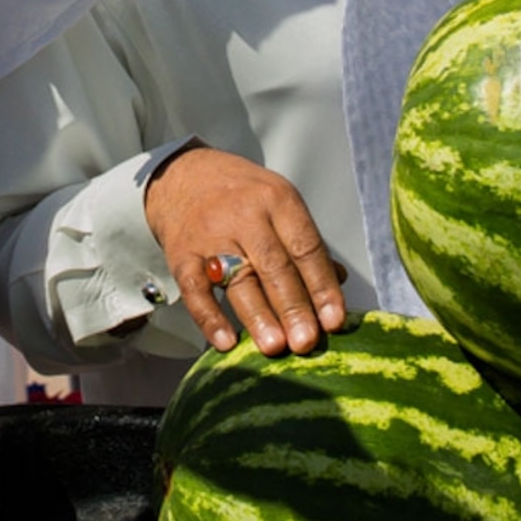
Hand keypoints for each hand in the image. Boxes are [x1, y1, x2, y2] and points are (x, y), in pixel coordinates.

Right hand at [141, 148, 348, 354]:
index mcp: (278, 200)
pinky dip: (209, 317)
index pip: (306, 249)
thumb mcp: (278, 202)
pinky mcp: (182, 254)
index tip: (334, 321)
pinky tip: (225, 341)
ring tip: (275, 346)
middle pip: (275, 267)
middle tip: (306, 342)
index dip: (322, 287)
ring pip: (239, 280)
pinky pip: (195, 289)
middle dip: (293, 307)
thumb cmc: (238, 193)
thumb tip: (339, 281)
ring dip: (258, 316)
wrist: (182, 174)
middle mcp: (246, 215)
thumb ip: (304, 242)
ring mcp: (211, 235)